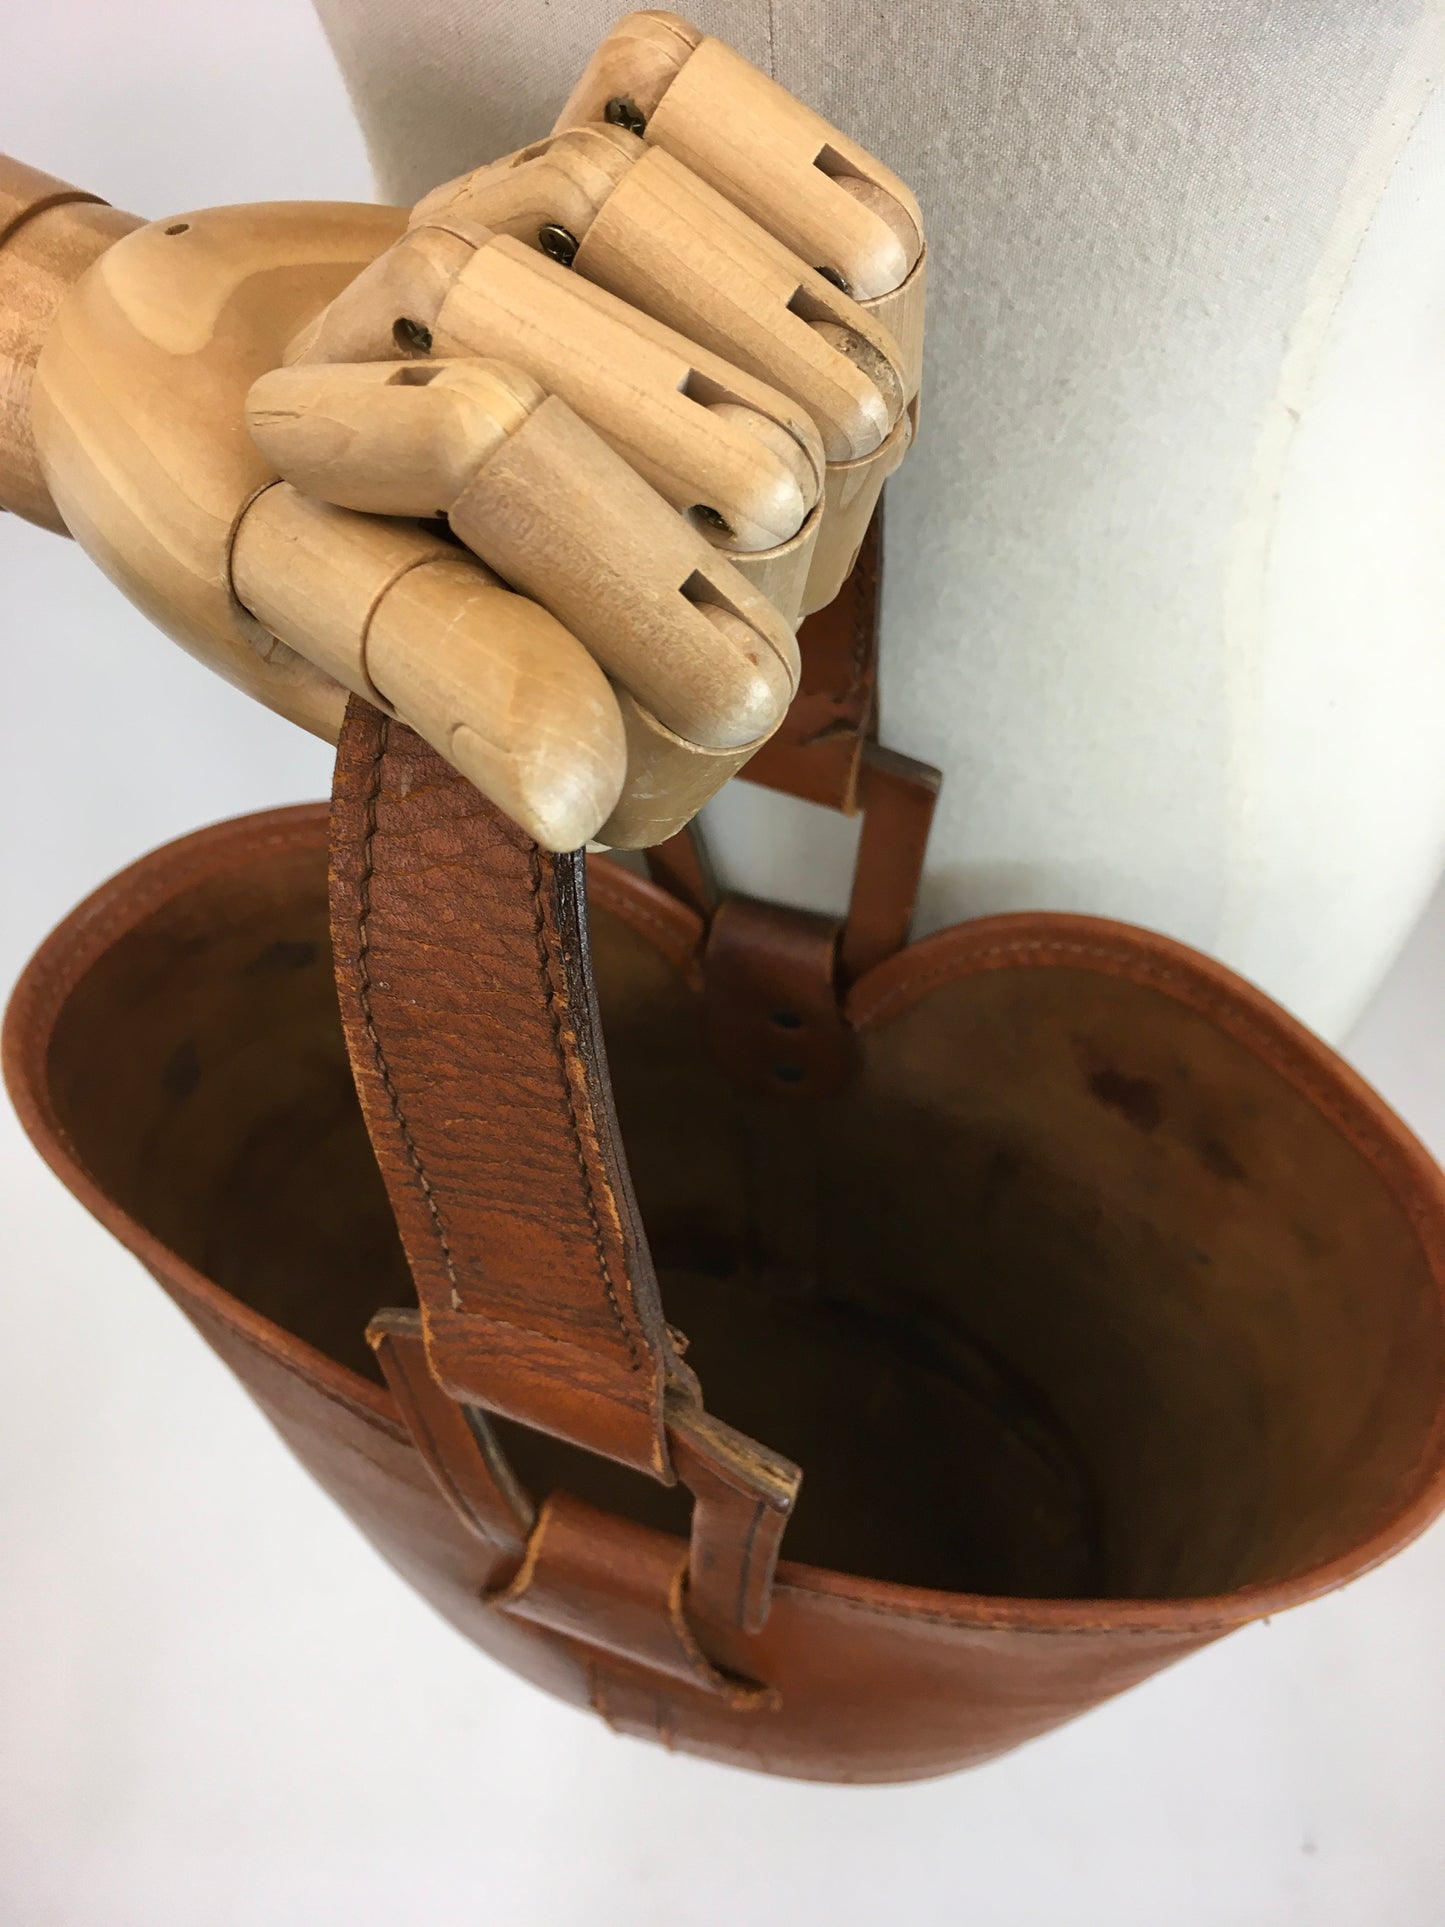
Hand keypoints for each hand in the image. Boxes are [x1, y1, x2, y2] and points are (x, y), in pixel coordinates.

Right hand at [28, 11, 924, 847]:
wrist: (216, 354)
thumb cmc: (241, 490)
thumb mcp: (295, 587)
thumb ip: (445, 669)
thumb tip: (575, 786)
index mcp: (640, 749)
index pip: (694, 636)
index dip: (510, 470)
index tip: (340, 422)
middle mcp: (750, 634)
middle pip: (754, 459)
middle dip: (524, 332)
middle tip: (391, 327)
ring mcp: (807, 486)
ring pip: (795, 311)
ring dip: (564, 224)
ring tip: (456, 271)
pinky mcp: (816, 333)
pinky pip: (844, 198)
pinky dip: (690, 120)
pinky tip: (587, 146)